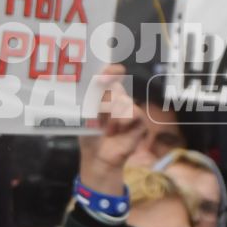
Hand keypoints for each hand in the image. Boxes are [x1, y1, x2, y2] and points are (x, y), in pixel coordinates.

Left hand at [77, 63, 145, 196]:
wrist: (98, 157)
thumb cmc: (90, 135)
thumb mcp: (86, 114)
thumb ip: (91, 97)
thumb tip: (96, 82)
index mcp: (104, 93)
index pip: (111, 73)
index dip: (111, 70)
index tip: (104, 75)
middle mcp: (118, 98)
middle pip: (116, 86)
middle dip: (105, 98)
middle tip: (99, 112)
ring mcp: (130, 108)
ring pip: (123, 99)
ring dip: (112, 115)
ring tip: (107, 128)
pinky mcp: (139, 120)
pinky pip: (133, 112)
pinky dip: (123, 121)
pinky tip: (117, 130)